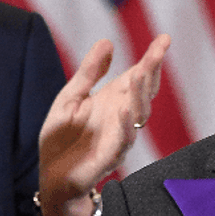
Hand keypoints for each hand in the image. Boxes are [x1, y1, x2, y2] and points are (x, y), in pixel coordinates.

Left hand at [38, 34, 169, 215]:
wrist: (50, 177)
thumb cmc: (61, 137)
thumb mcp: (71, 97)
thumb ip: (89, 72)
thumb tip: (108, 42)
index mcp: (112, 99)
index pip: (137, 75)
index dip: (152, 58)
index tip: (164, 38)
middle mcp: (121, 116)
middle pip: (144, 91)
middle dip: (151, 71)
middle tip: (157, 52)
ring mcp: (118, 137)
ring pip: (138, 114)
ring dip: (139, 94)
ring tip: (139, 74)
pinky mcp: (109, 157)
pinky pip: (123, 141)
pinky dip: (126, 126)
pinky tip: (124, 111)